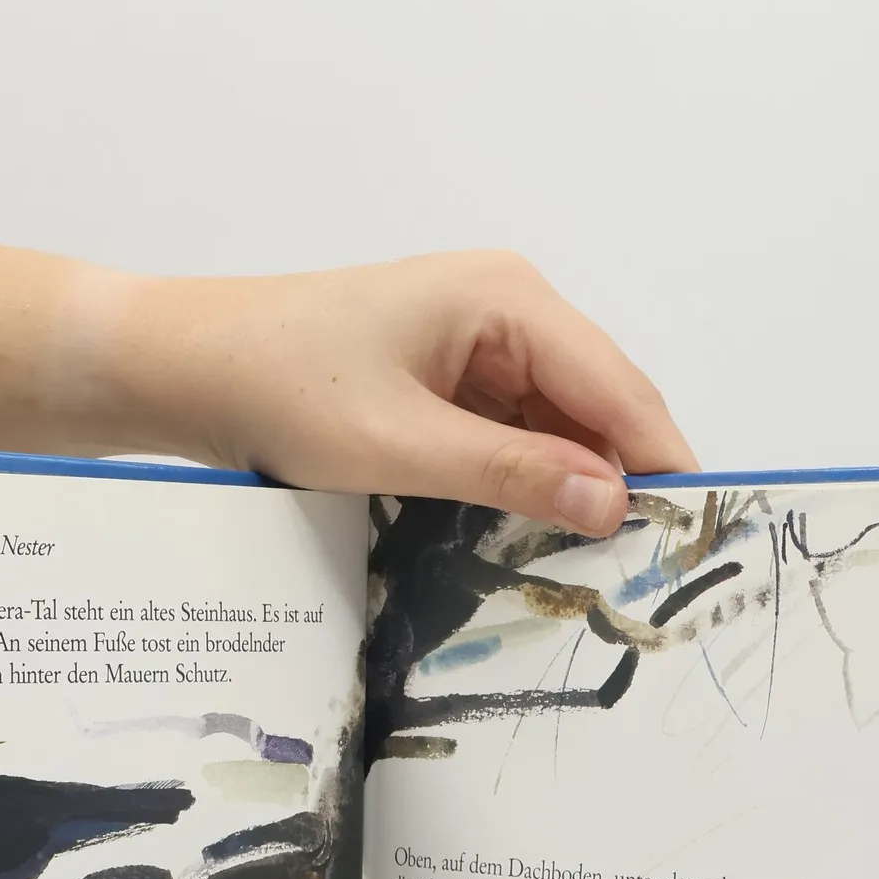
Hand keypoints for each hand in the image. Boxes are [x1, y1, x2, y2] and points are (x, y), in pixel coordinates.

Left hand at [0, 247, 696, 535]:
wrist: (182, 363)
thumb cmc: (276, 384)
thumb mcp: (396, 443)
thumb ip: (510, 473)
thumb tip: (615, 503)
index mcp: (508, 300)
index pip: (619, 389)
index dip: (663, 466)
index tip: (695, 544)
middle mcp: (508, 309)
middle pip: (598, 408)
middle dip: (620, 484)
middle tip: (646, 578)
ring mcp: (478, 343)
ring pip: (558, 428)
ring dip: (570, 489)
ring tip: (592, 572)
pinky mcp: (448, 377)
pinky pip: (513, 434)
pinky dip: (525, 482)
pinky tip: (528, 538)